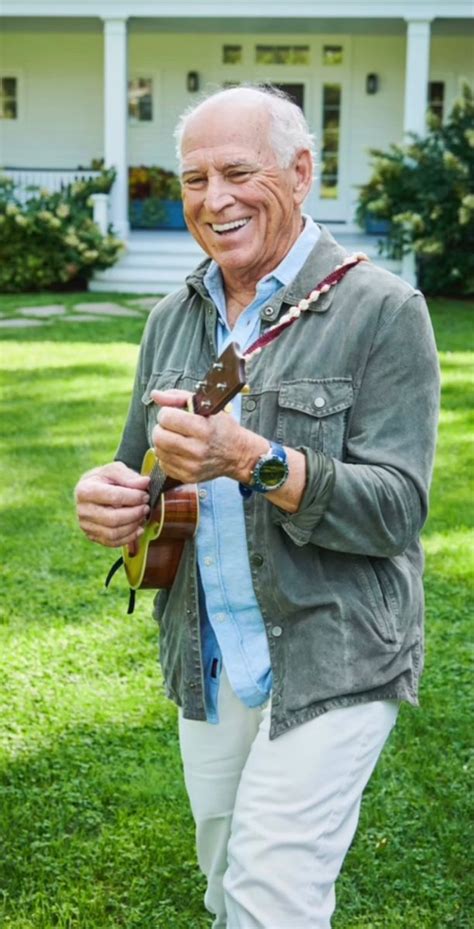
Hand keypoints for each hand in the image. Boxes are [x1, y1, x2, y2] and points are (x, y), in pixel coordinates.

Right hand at [75, 461, 149, 546]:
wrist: (94, 490)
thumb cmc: (105, 479)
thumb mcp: (114, 470)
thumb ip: (129, 476)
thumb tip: (145, 483)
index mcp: (85, 490)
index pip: (113, 497)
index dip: (134, 497)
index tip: (145, 495)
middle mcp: (82, 510)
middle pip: (113, 519)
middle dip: (135, 514)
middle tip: (146, 507)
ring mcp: (86, 525)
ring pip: (113, 533)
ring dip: (133, 526)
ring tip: (143, 516)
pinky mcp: (92, 536)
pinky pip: (112, 542)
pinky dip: (129, 538)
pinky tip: (138, 529)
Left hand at [151, 389, 267, 484]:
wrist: (238, 454)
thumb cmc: (222, 428)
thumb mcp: (206, 406)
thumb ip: (178, 397)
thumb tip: (155, 394)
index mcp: (203, 428)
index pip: (167, 418)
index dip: (166, 413)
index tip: (173, 414)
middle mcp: (197, 449)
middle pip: (159, 436)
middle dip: (161, 428)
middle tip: (171, 427)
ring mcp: (192, 466)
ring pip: (158, 450)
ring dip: (163, 441)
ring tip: (176, 438)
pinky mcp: (188, 477)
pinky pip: (163, 464)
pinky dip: (167, 456)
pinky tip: (178, 451)